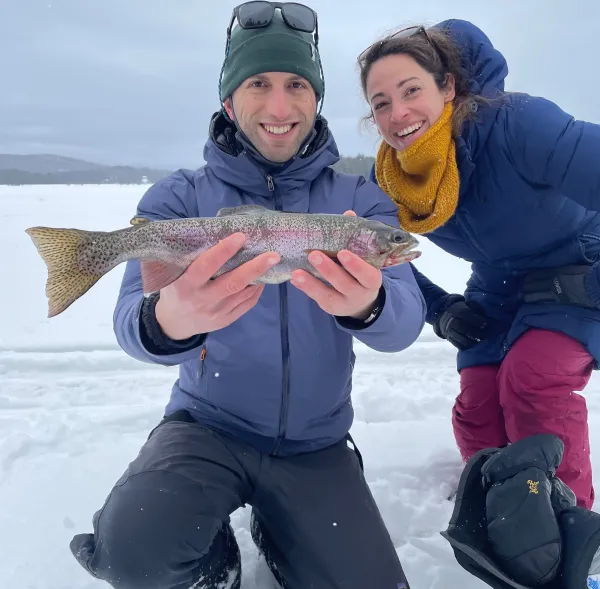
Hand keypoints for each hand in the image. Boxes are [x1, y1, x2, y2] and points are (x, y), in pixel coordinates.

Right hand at [155, 233, 279, 339]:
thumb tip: (219, 232)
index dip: (223, 251)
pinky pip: (246, 304)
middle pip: (232, 283)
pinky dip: (256, 290)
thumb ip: (192, 258)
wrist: (174, 322)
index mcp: (186, 284)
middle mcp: (202, 300)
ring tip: (272, 262)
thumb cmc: (176, 288)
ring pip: (242, 294)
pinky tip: (262, 278)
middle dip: (254, 268)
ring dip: (259, 277)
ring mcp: (215, 312)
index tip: (241, 236)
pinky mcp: (225, 320)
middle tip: (273, 255)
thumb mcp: (175, 273)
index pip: (206, 266)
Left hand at [290, 210, 381, 319]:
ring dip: (312, 283)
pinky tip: (295, 278)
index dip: (356, 265)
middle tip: (314, 255)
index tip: (343, 253)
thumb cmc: (360, 272)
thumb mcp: (364, 258)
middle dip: (329, 270)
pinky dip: (306, 288)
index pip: (367, 274)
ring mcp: (344, 303)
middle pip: (345, 284)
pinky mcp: (330, 307)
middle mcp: (360, 293)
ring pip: (328, 294)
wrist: (361, 301)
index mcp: (371, 280)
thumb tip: (349, 214)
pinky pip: (317, 298)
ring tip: (297, 272)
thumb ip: (355, 238)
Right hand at [433, 298, 488, 350]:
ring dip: (472, 341)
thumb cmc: (460, 309)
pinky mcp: (449, 338)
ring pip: (461, 338)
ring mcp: (449, 330)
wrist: (443, 314)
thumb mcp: (467, 305)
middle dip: (476, 333)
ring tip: (480, 342)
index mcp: (457, 311)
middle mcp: (452, 321)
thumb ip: (475, 308)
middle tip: (485, 335)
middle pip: (464, 328)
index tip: (486, 324)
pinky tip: (473, 346)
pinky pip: (457, 345)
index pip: (467, 315)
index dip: (477, 320)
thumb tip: (487, 314)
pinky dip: (466, 346)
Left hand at [522, 264, 599, 307]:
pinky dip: (536, 303)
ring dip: (527, 297)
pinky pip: (544, 303)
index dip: (527, 278)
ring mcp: (554, 293)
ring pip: (535, 295)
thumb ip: (558, 269)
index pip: (535, 275)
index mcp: (554, 271)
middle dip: (524, 287)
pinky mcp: (558, 302)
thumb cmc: (585, 274)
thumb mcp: (570, 267)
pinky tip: (531, 305)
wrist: (594, 285)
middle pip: (532, 285)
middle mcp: (550, 282)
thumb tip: (551, 270)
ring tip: (522, 298)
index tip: (522, 279)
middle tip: (519, 289)